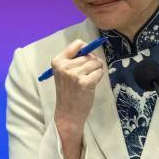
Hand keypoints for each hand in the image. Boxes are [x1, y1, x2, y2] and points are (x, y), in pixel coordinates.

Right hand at [51, 39, 103, 158]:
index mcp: (58, 61)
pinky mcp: (85, 82)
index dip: (86, 49)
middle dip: (93, 63)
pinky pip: (100, 72)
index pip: (77, 44)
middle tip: (85, 76)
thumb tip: (90, 49)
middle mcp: (64, 66)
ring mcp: (74, 74)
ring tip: (87, 81)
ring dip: (96, 71)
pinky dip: (99, 78)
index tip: (86, 59)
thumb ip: (74, 60)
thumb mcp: (64, 73)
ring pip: (96, 63)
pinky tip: (90, 86)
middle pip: (89, 55)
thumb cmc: (68, 93)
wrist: (67, 114)